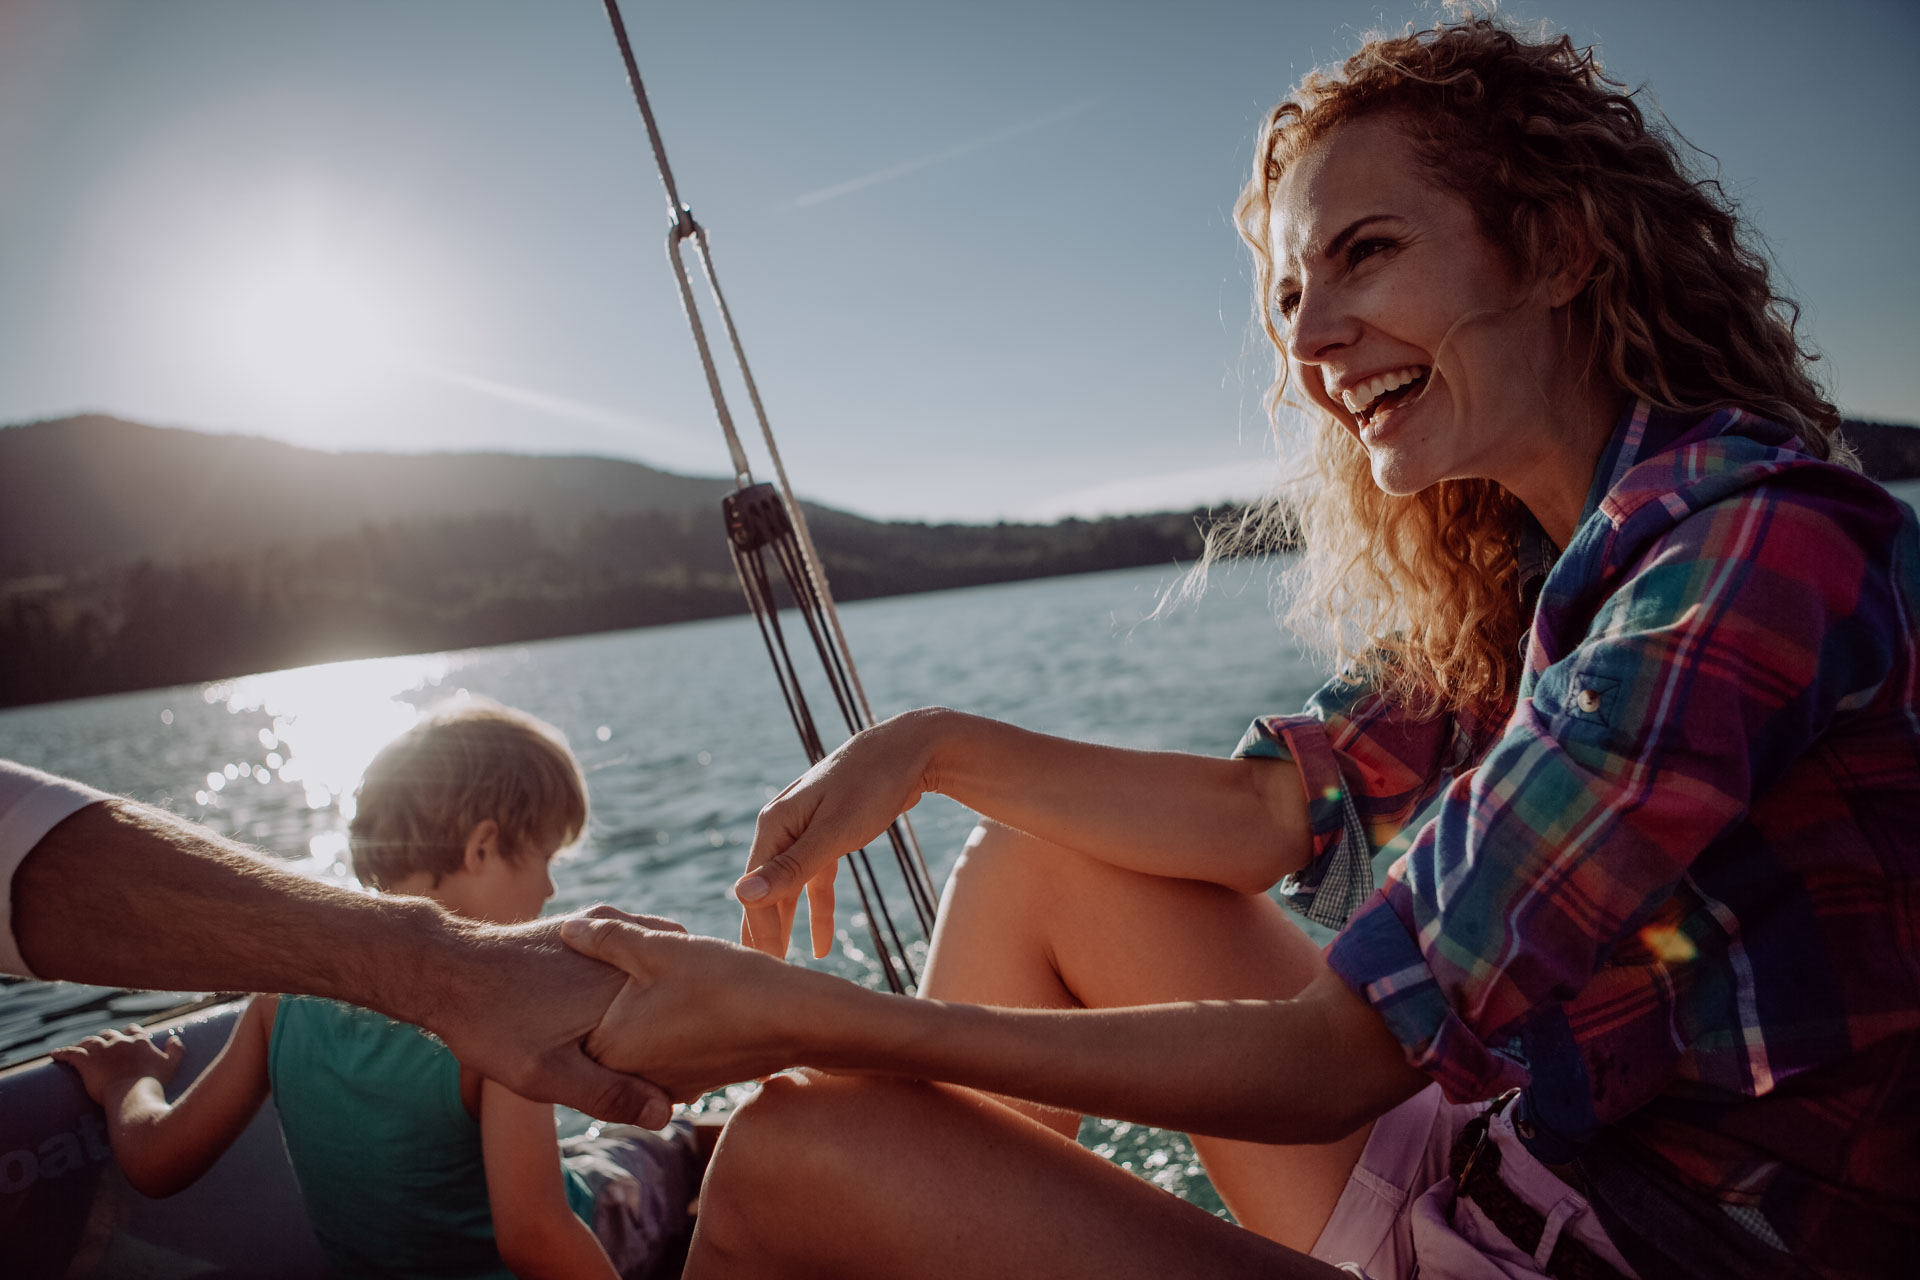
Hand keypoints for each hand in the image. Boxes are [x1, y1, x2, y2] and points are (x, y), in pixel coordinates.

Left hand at [51, 1024, 185, 1104]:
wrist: (133, 1095)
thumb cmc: (153, 1082)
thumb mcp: (171, 1064)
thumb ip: (176, 1050)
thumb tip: (175, 1038)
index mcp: (139, 1041)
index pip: (133, 1031)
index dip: (129, 1034)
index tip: (126, 1038)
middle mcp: (120, 1041)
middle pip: (109, 1034)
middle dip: (105, 1038)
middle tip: (102, 1046)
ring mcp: (102, 1051)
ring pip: (90, 1041)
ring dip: (85, 1043)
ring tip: (81, 1048)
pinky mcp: (86, 1062)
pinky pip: (70, 1053)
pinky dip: (62, 1053)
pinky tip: (54, 1054)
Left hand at [425, 911, 687, 1127]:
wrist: (442, 967)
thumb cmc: (492, 1025)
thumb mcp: (546, 1074)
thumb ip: (606, 1094)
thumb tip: (665, 1114)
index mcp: (622, 988)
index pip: (676, 1023)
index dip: (679, 1055)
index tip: (679, 1080)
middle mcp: (619, 955)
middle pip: (667, 991)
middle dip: (671, 1018)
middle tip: (669, 1057)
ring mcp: (599, 938)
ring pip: (647, 968)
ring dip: (653, 991)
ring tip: (645, 1025)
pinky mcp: (578, 930)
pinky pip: (620, 953)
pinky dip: (629, 971)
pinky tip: (612, 996)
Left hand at [560, 912, 842, 1099]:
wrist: (794, 1020)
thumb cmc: (724, 982)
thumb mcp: (661, 949)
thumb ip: (607, 938)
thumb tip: (567, 927)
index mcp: (610, 1050)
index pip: (569, 1021)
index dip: (572, 982)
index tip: (573, 956)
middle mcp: (631, 1078)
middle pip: (601, 1032)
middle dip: (605, 997)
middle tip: (608, 961)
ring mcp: (664, 1085)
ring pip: (635, 1041)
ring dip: (638, 1012)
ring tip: (658, 976)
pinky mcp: (693, 1082)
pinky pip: (664, 1051)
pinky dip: (666, 1026)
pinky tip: (685, 996)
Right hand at [736, 711, 941, 958]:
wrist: (910, 750)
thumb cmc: (871, 785)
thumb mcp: (833, 832)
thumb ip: (790, 868)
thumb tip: (741, 895)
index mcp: (774, 825)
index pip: (756, 889)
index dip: (760, 930)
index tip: (767, 972)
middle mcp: (782, 828)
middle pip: (766, 890)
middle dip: (765, 932)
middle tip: (765, 980)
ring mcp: (804, 831)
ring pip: (790, 889)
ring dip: (788, 926)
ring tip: (785, 969)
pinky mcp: (828, 836)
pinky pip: (815, 880)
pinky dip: (817, 910)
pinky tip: (821, 944)